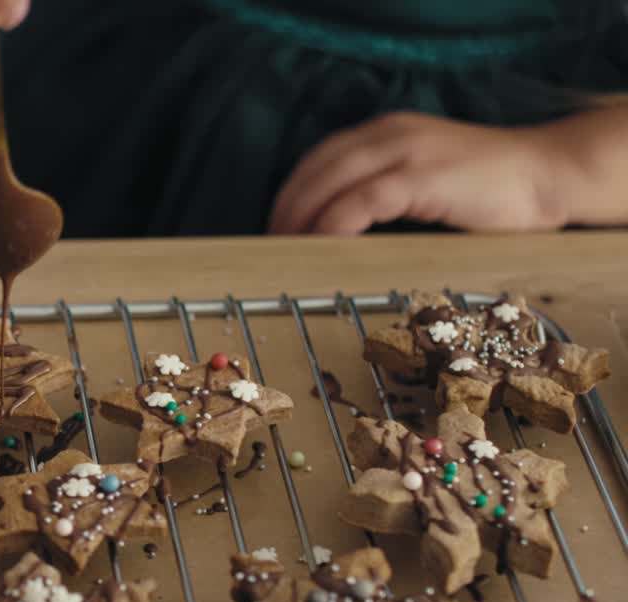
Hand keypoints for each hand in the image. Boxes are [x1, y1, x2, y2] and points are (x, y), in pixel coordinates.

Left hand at [269, 112, 568, 234]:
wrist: (548, 175)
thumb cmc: (487, 190)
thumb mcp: (422, 180)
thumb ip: (382, 193)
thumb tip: (334, 235)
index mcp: (386, 132)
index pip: (319, 159)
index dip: (291, 193)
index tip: (275, 228)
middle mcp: (390, 134)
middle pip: (316, 169)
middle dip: (287, 209)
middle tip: (270, 248)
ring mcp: (407, 152)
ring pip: (332, 180)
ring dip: (303, 218)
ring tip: (288, 251)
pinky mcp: (424, 176)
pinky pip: (364, 199)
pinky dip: (336, 221)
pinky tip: (323, 243)